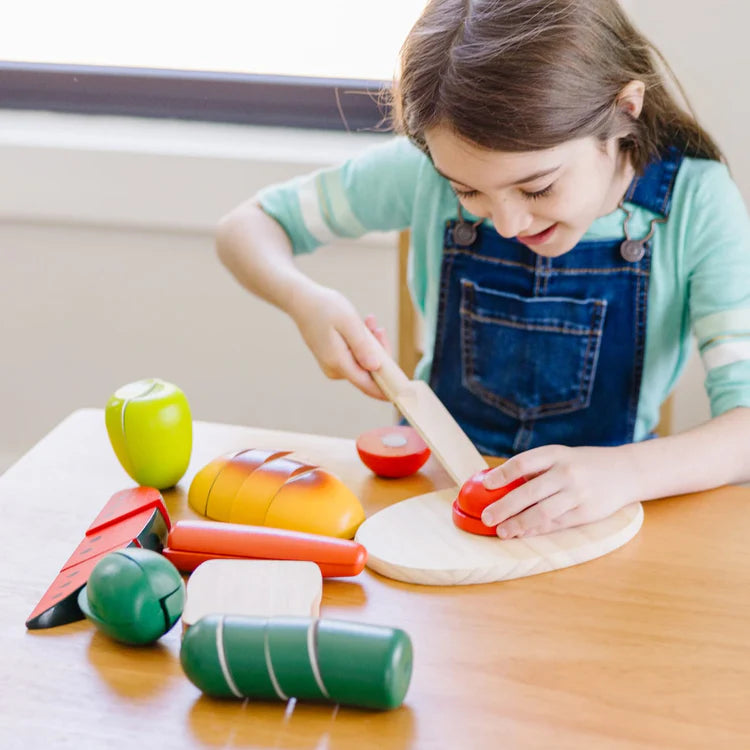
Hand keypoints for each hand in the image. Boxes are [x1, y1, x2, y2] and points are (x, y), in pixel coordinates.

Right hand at [288, 283, 389, 399]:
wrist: (301, 301)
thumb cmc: (325, 308)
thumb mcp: (349, 323)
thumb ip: (363, 347)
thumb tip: (376, 368)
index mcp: (339, 363)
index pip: (367, 385)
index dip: (387, 390)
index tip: (404, 392)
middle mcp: (335, 369)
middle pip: (369, 372)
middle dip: (380, 352)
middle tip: (378, 328)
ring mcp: (333, 366)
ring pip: (364, 362)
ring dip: (371, 344)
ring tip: (369, 321)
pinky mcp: (334, 360)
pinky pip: (356, 357)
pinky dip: (362, 343)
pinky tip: (362, 326)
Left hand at [479, 444, 640, 537]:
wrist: (625, 471)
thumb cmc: (582, 464)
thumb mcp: (560, 456)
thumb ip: (535, 470)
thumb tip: (499, 487)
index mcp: (555, 454)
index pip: (523, 463)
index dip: (502, 474)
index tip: (486, 485)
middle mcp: (566, 473)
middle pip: (530, 491)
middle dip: (505, 506)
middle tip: (486, 517)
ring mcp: (578, 494)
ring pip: (543, 512)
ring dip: (519, 524)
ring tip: (501, 531)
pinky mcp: (586, 513)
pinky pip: (557, 524)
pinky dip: (537, 530)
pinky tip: (522, 533)